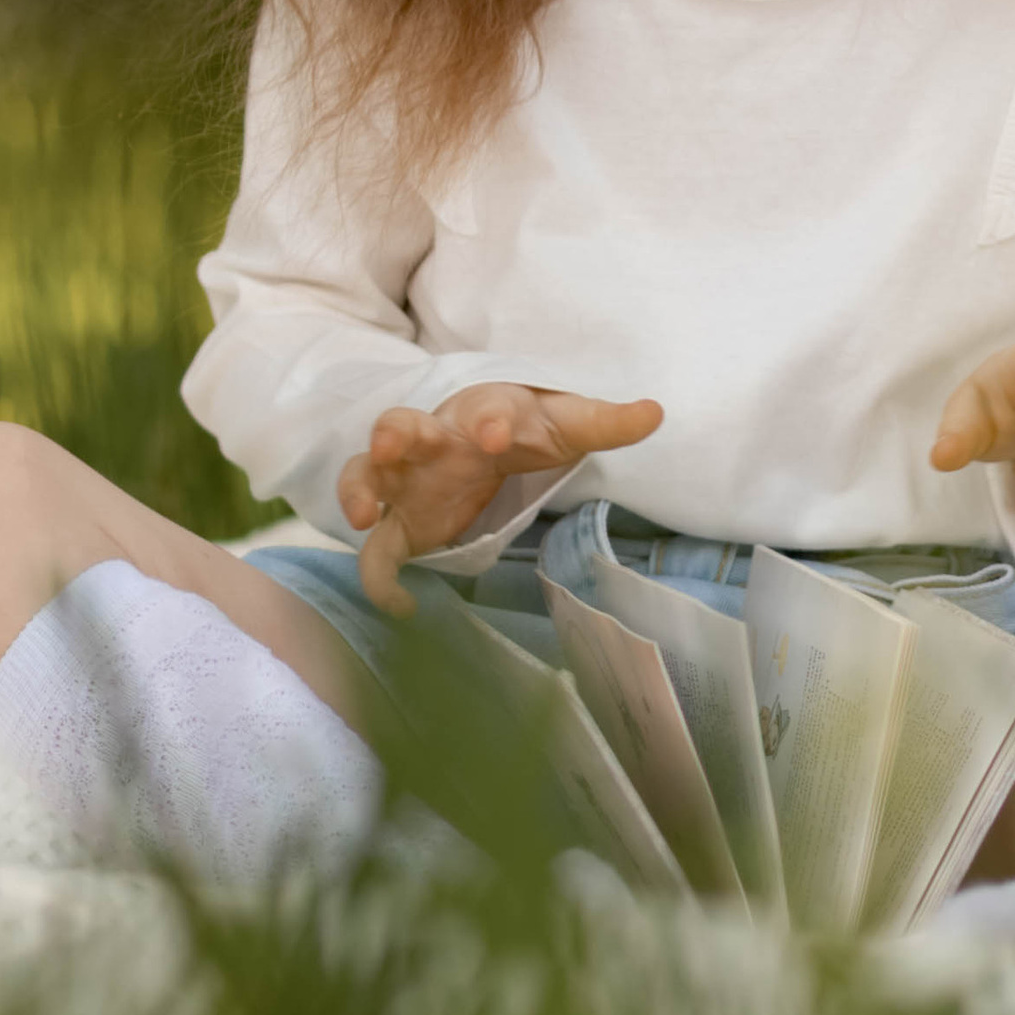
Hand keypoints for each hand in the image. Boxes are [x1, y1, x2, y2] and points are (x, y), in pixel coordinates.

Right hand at [336, 383, 661, 613]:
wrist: (487, 436)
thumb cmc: (525, 428)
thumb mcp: (566, 425)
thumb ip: (606, 423)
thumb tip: (655, 412)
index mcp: (483, 412)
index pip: (485, 408)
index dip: (489, 419)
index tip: (497, 436)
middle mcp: (435, 441)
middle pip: (402, 426)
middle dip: (394, 433)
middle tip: (391, 444)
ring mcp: (409, 481)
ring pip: (366, 476)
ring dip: (359, 490)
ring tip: (361, 516)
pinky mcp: (401, 524)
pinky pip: (378, 550)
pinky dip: (379, 578)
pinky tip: (402, 605)